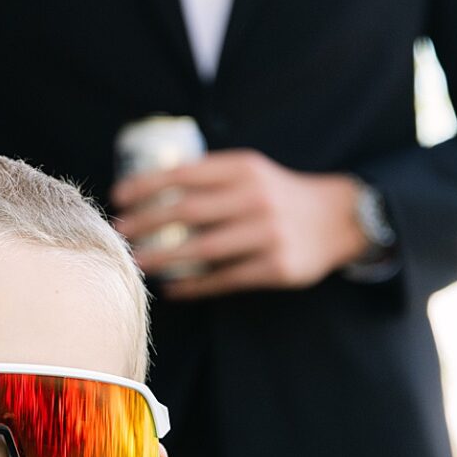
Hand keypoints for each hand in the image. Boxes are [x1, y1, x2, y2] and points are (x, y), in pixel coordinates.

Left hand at [112, 149, 364, 297]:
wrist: (337, 218)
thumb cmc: (278, 194)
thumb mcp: (251, 171)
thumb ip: (211, 177)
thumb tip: (151, 190)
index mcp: (243, 168)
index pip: (184, 174)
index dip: (146, 185)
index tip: (119, 197)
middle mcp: (255, 198)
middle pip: (187, 212)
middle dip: (146, 223)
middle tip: (119, 232)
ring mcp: (267, 234)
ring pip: (202, 250)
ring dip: (163, 259)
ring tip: (137, 263)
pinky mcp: (276, 267)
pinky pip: (225, 279)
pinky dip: (194, 285)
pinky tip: (172, 287)